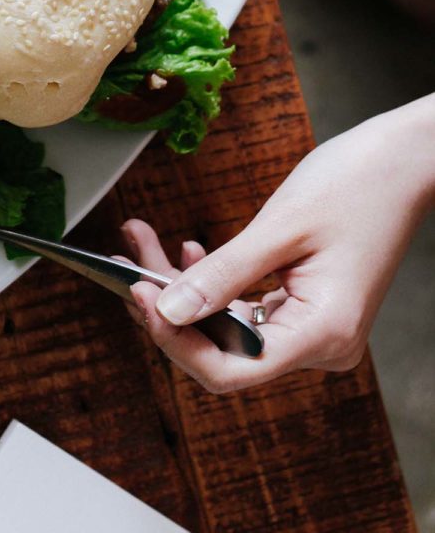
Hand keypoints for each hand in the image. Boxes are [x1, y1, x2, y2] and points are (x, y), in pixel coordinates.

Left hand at [123, 97, 434, 393]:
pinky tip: (188, 252)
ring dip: (182, 289)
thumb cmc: (359, 184)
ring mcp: (313, 331)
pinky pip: (245, 310)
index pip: (229, 371)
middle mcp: (320, 345)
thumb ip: (221, 275)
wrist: (406, 161)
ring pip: (226, 328)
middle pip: (222, 351)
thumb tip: (166, 313)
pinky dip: (212, 285)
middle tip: (127, 261)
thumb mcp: (279, 228)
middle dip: (169, 307)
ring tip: (142, 243)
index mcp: (322, 334)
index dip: (175, 340)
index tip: (139, 294)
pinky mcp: (305, 311)